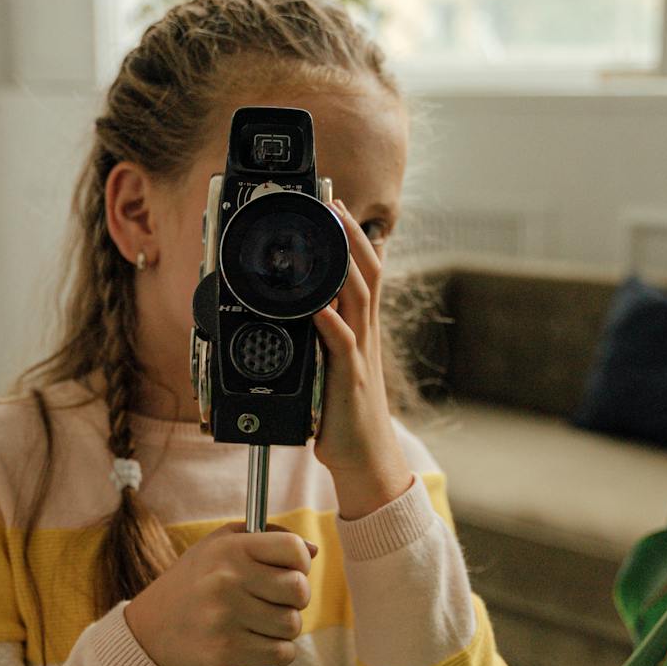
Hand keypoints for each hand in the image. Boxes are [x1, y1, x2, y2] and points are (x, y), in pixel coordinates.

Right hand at [123, 523, 317, 665]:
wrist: (150, 631)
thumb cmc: (193, 584)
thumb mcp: (218, 547)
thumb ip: (265, 538)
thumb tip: (313, 550)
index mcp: (230, 550)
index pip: (293, 549)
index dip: (300, 562)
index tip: (288, 571)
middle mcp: (227, 580)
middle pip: (299, 590)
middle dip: (295, 600)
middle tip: (276, 602)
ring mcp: (226, 617)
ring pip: (292, 625)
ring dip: (284, 629)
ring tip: (260, 624)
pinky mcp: (227, 652)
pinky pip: (281, 653)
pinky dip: (277, 652)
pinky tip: (256, 645)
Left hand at [312, 198, 414, 518]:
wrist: (366, 461)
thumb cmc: (345, 417)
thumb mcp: (334, 367)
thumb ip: (322, 339)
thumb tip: (300, 311)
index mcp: (360, 331)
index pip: (363, 273)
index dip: (353, 239)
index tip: (337, 209)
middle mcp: (364, 336)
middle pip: (366, 274)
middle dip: (351, 236)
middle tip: (335, 204)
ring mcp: (359, 356)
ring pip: (357, 299)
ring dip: (343, 265)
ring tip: (331, 237)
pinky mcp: (349, 380)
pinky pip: (341, 343)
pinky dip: (329, 321)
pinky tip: (317, 306)